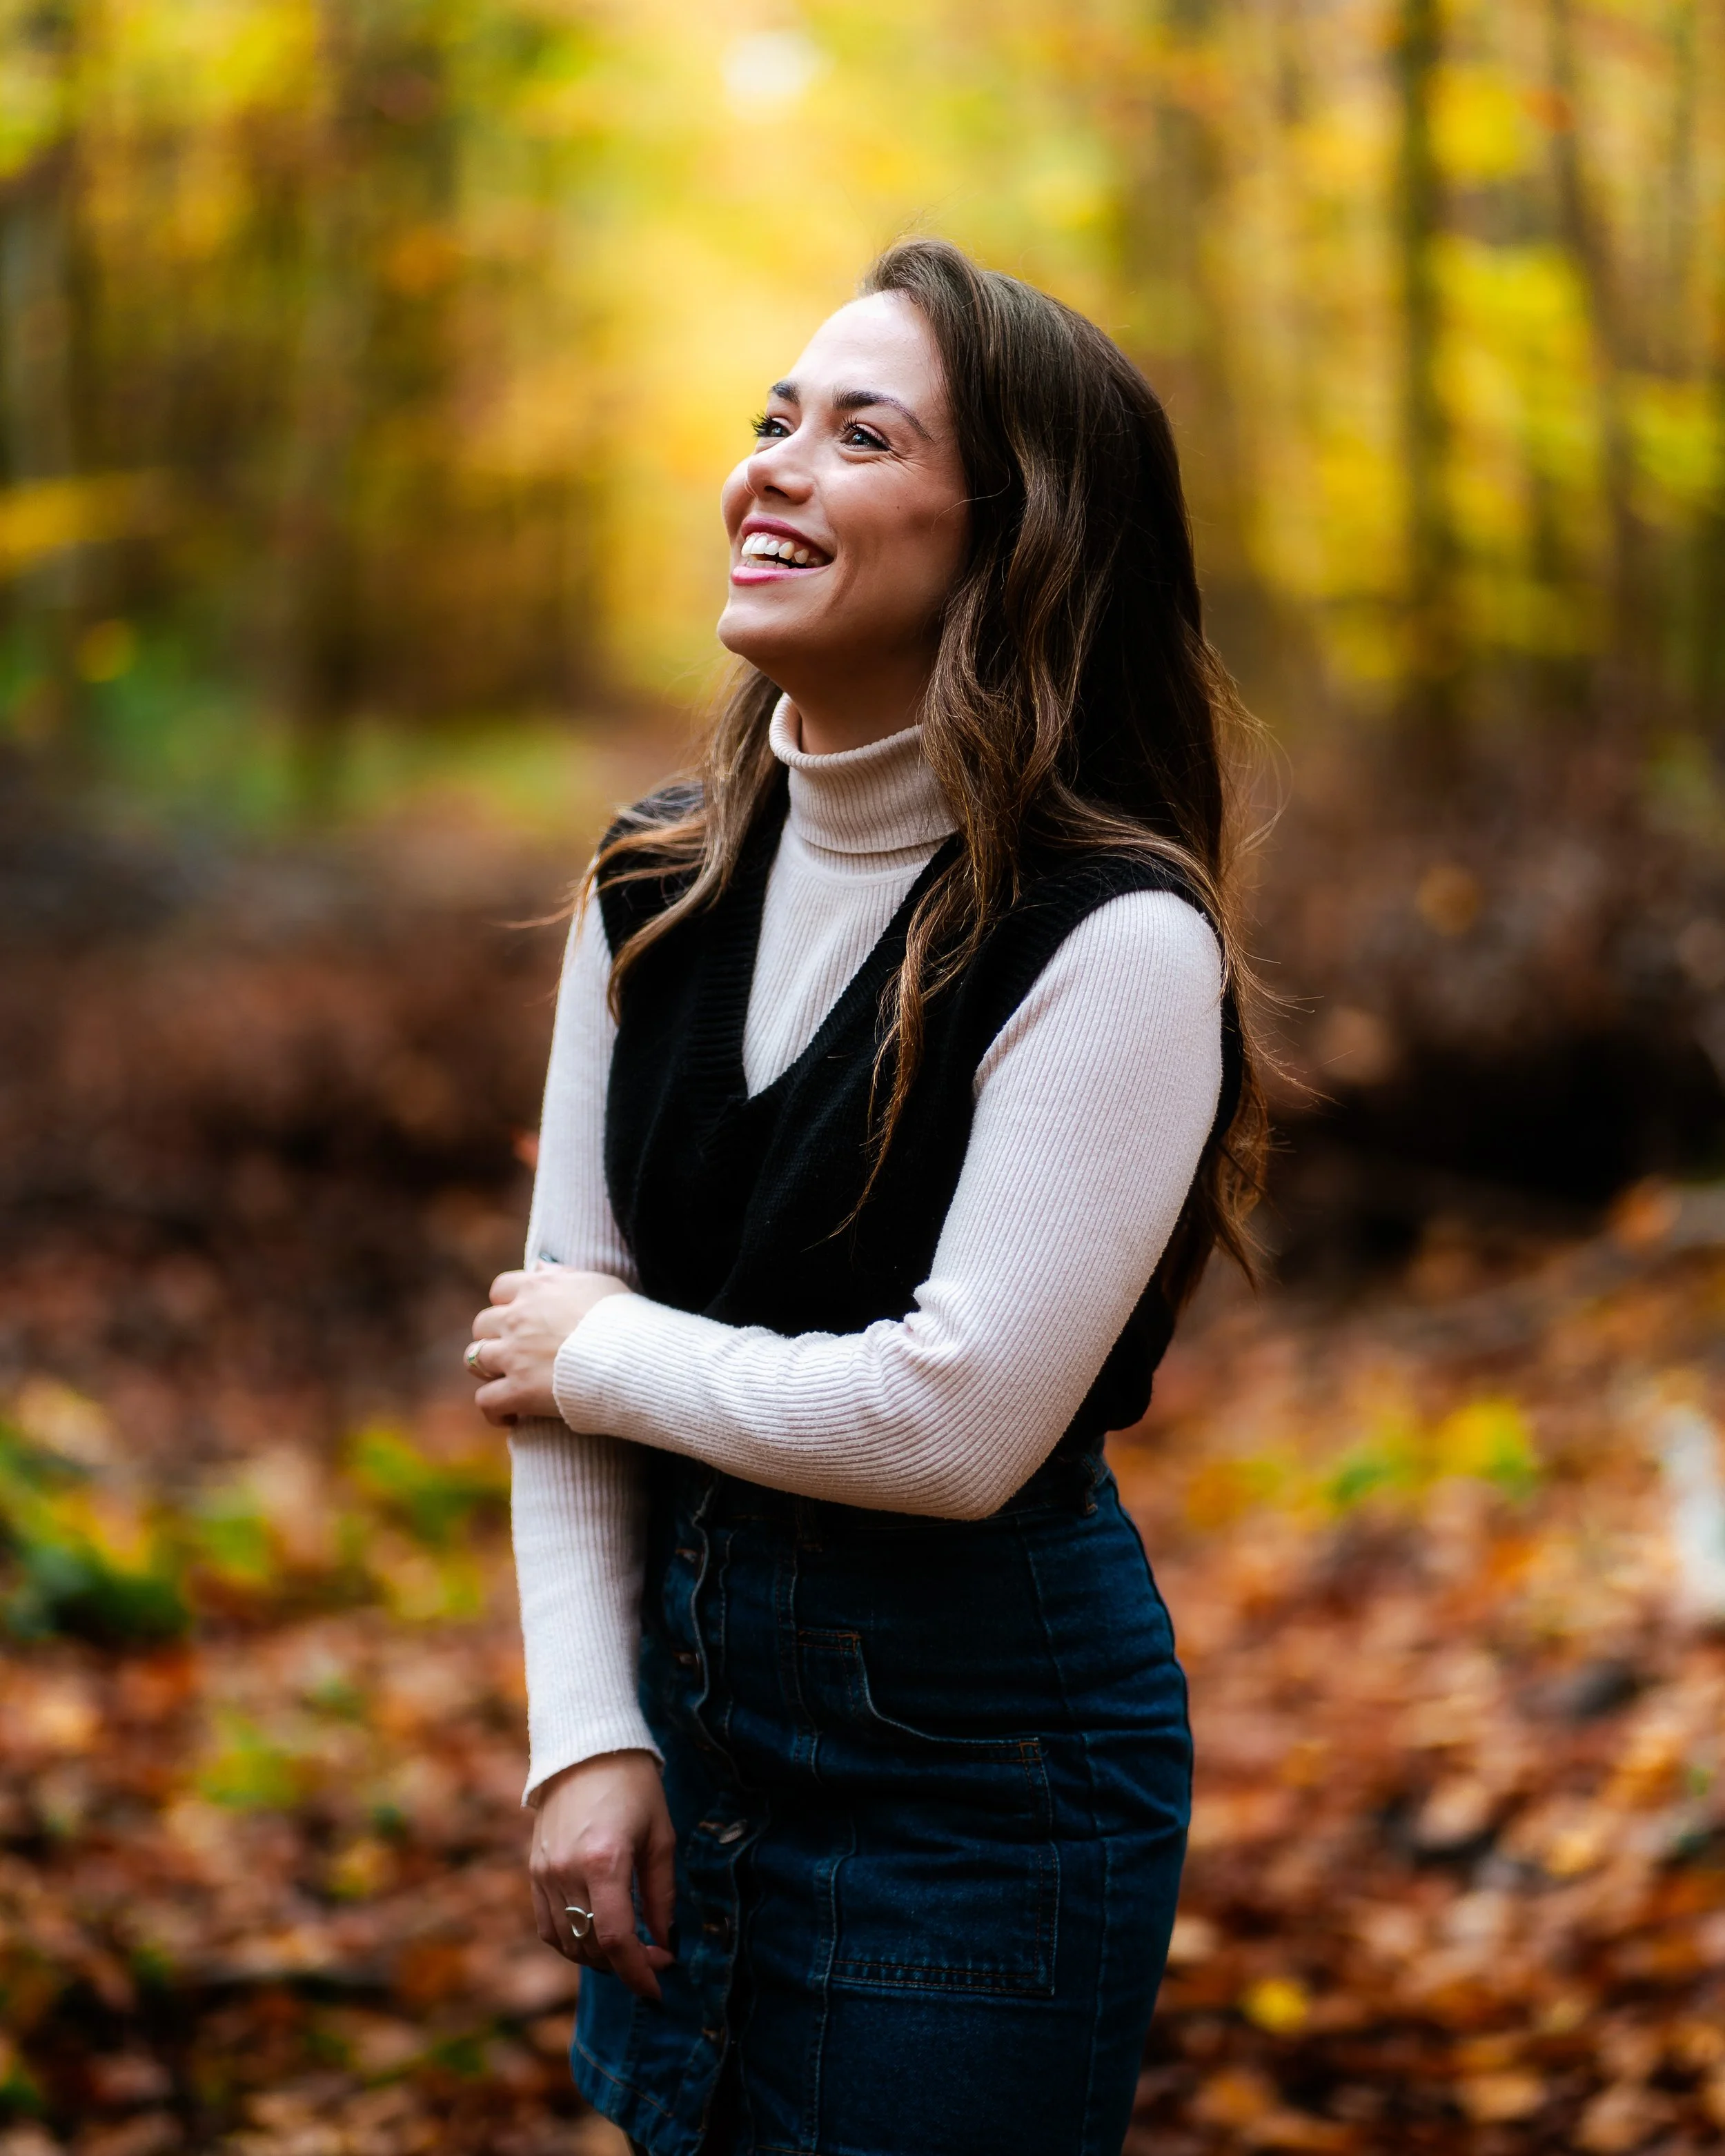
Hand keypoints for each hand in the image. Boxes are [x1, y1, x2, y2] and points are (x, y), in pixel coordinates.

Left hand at [467, 1266, 630, 1424]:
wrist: (631, 1356)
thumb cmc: (624, 1318)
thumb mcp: (598, 1283)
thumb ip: (564, 1274)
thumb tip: (539, 1266)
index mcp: (537, 1289)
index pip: (501, 1288)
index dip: (506, 1304)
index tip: (519, 1317)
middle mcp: (518, 1318)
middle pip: (483, 1324)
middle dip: (493, 1337)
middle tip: (512, 1353)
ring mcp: (514, 1355)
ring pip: (475, 1359)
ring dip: (488, 1370)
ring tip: (506, 1382)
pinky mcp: (518, 1390)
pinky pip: (486, 1401)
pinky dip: (494, 1411)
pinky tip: (510, 1418)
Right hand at [529, 1751, 676, 1999]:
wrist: (587, 1748)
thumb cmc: (634, 1788)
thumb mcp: (661, 1836)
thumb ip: (661, 1895)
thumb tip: (664, 1944)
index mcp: (604, 1860)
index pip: (617, 1939)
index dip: (639, 1973)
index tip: (659, 1987)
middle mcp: (567, 1871)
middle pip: (592, 1947)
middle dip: (626, 1965)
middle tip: (655, 1957)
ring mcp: (545, 1872)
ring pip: (567, 1943)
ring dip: (598, 1958)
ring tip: (628, 1947)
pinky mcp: (534, 1870)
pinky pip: (547, 1926)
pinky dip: (571, 1942)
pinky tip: (595, 1935)